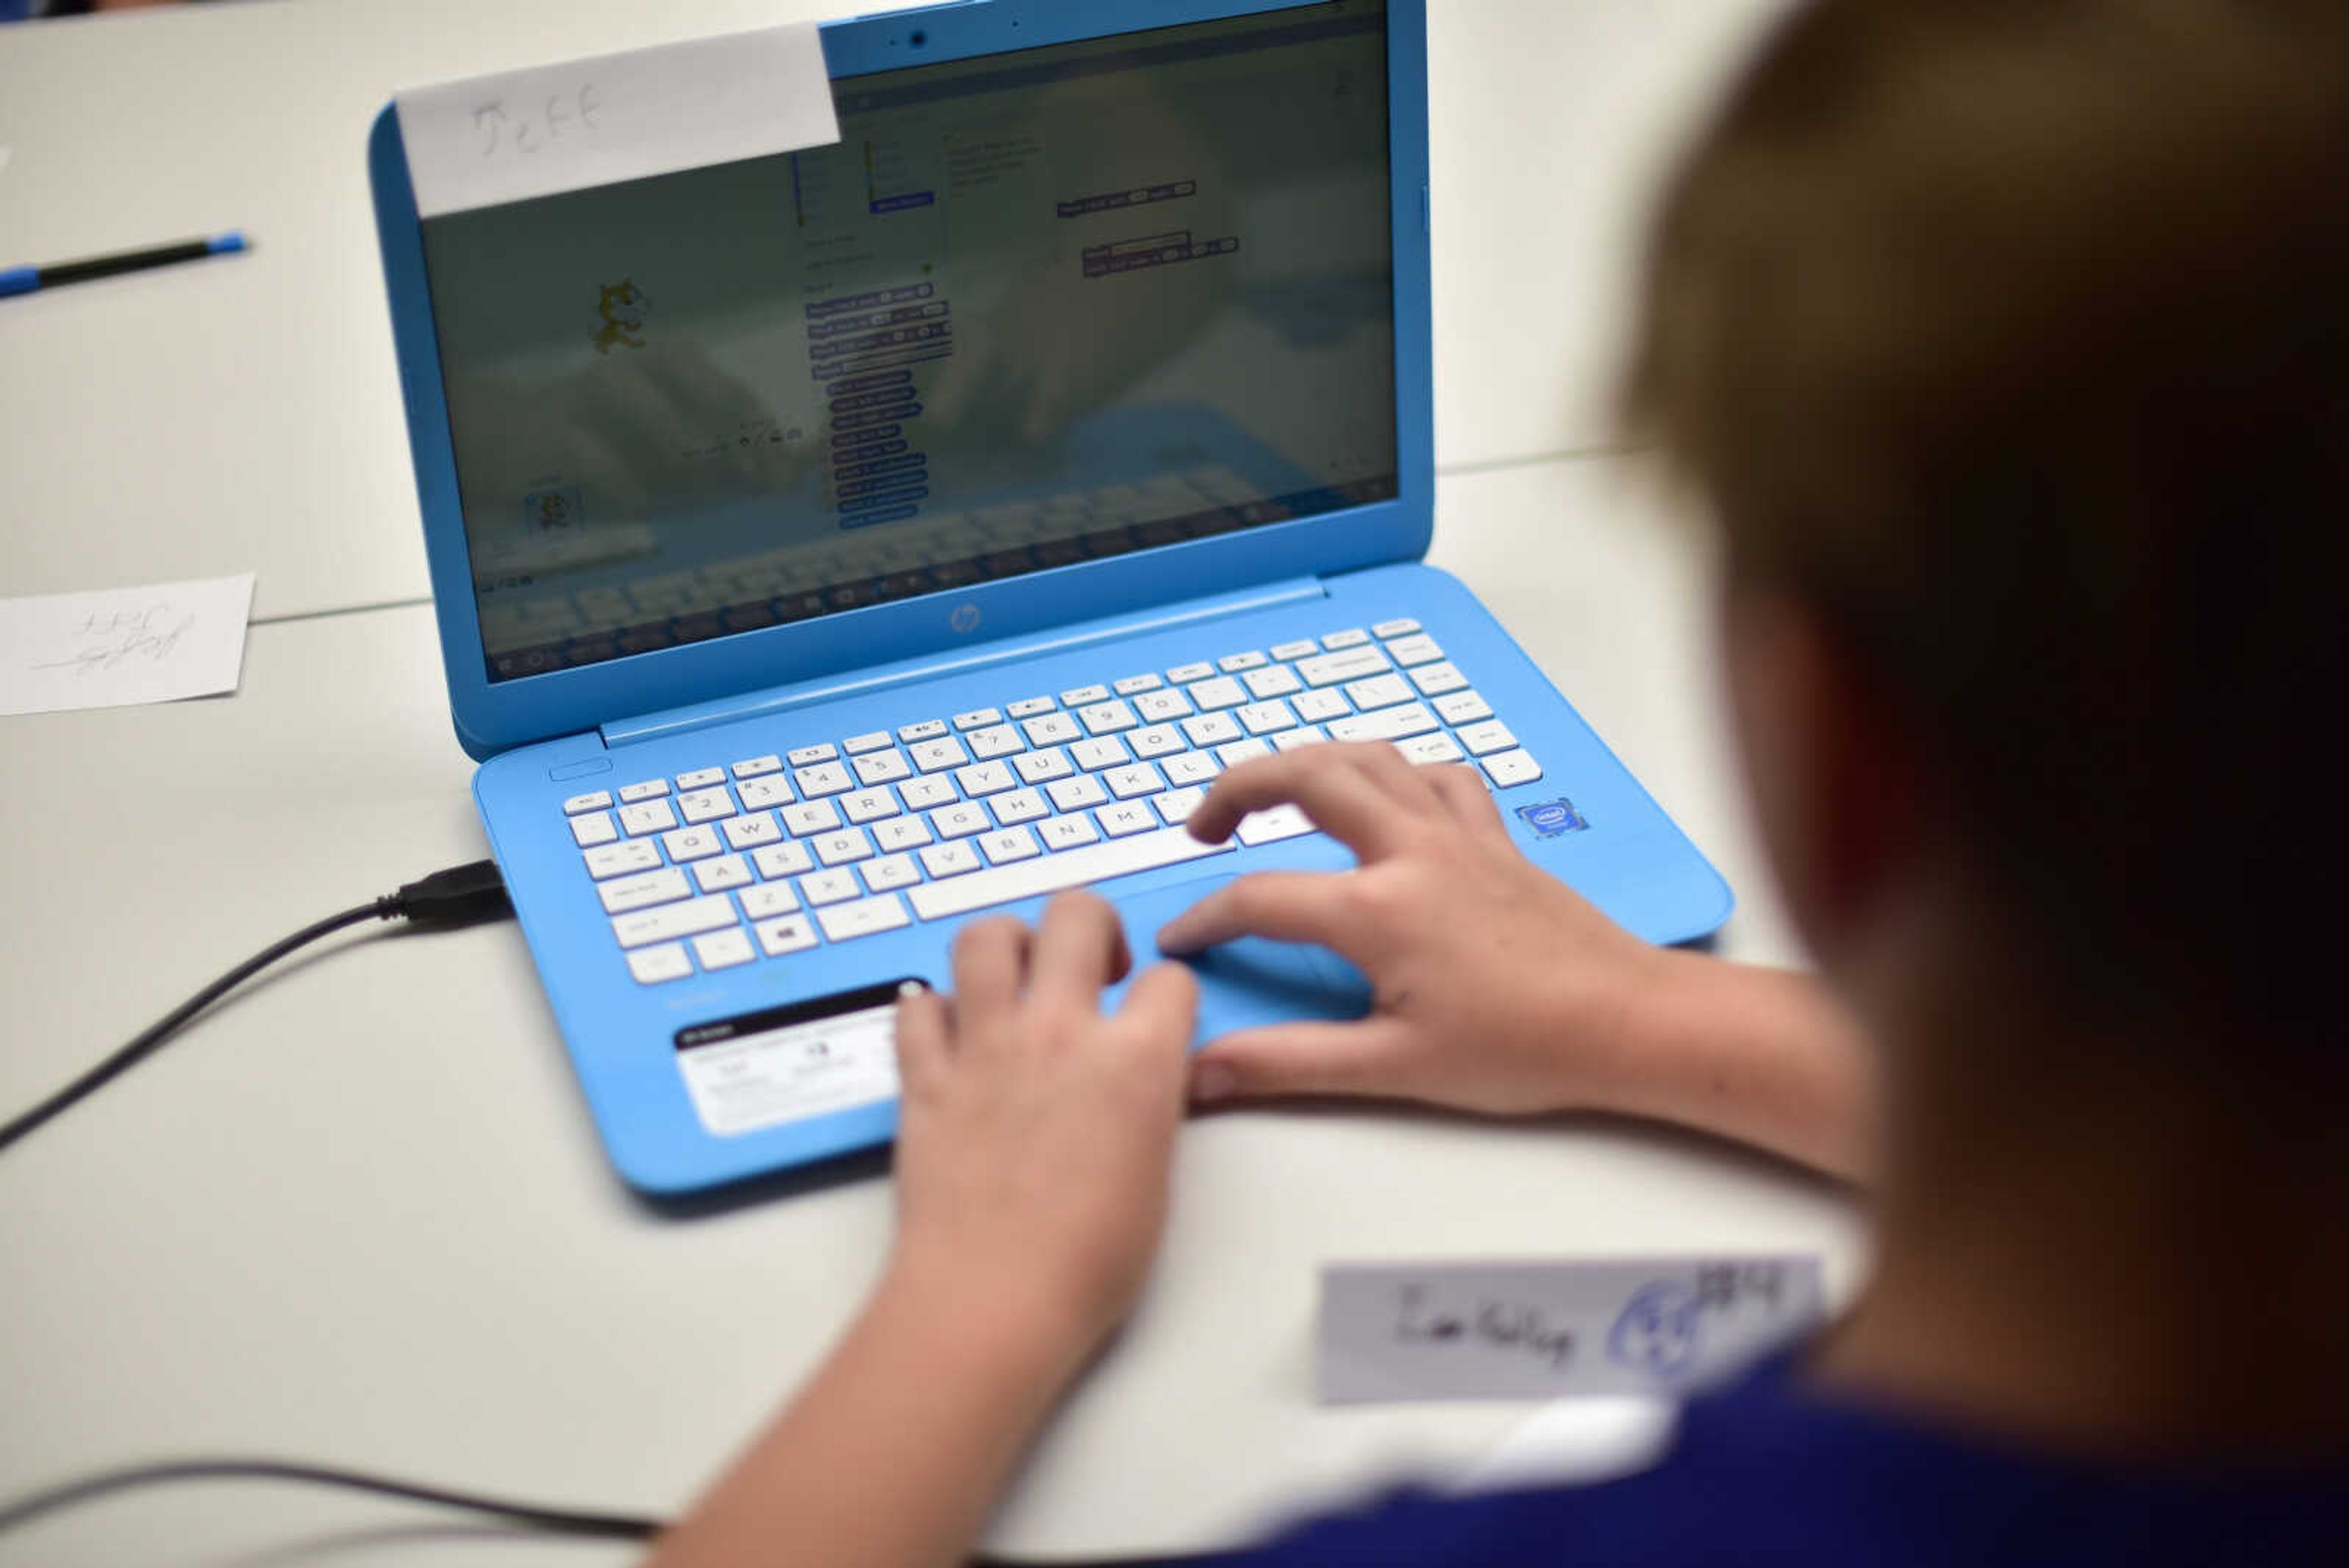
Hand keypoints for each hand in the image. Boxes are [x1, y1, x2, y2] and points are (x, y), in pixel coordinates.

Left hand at [890, 893, 1199, 1360]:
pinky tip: (948, 1032)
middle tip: (1090, 967)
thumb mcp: (1157, 1176)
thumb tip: (1142, 1078)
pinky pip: (915, 1007)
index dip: (1166, 996)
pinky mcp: (924, 1077)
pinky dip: (930, 1009)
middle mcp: (1059, 1033)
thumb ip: (1150, 1104)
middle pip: (1076, 914)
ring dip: (1005, 944)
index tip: (1156, 1018)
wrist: (995, 1301)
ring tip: (1014, 978)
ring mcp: (984, 1048)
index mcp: (1134, 1060)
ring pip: (985, 938)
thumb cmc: (1086, 1263)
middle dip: (1091, 926)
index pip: (1168, 979)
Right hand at [1157, 744, 1666, 1115]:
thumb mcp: (1392, 1069)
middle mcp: (1413, 853)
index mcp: (1379, 910)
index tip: (1178, 944)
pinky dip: (1395, 771)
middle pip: (1306, 776)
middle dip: (1238, 785)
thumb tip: (1203, 1072)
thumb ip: (1287, 1063)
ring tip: (1272, 791)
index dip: (1205, 920)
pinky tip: (1382, 795)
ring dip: (1309, 760)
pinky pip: (1438, 775)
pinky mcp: (1496, 840)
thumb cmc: (1524, 1049)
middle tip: (1201, 824)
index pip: (1259, 898)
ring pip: (1369, 757)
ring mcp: (1458, 837)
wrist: (1627, 1023)